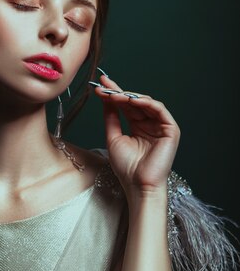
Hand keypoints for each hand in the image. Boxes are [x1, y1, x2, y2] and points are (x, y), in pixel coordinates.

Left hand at [91, 73, 179, 193]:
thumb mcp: (113, 137)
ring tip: (116, 95)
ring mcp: (161, 127)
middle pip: (135, 102)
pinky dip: (147, 103)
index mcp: (138, 127)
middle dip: (119, 92)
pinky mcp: (171, 130)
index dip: (114, 94)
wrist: (139, 185)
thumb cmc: (127, 168)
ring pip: (147, 103)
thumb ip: (111, 117)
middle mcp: (150, 124)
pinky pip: (159, 110)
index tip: (100, 84)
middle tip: (105, 86)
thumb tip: (105, 98)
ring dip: (130, 97)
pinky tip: (133, 100)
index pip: (126, 106)